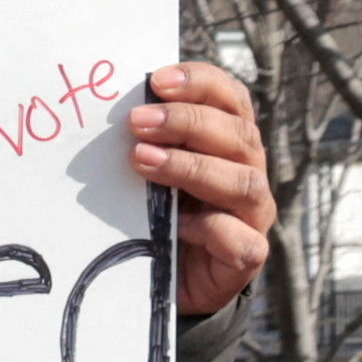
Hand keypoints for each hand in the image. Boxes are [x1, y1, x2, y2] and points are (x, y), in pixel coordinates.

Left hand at [136, 60, 277, 321]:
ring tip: (142, 160)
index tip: (158, 79)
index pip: (229, 98)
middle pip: (237, 135)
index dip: (200, 83)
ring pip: (241, 182)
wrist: (166, 281)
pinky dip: (211, 229)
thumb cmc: (155, 214)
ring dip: (192, 167)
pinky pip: (242, 240)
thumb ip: (144, 142)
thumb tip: (108, 110)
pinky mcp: (247, 256)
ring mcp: (253, 215)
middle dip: (186, 122)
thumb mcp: (148, 173)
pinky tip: (177, 224)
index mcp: (229, 141)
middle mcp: (248, 171)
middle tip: (136, 121)